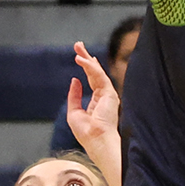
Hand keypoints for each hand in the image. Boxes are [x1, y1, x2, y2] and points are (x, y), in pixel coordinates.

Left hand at [64, 41, 119, 156]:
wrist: (96, 141)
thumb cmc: (86, 132)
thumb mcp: (74, 112)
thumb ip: (74, 96)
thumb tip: (75, 80)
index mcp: (97, 102)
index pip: (93, 80)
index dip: (87, 68)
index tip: (81, 57)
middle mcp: (104, 96)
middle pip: (95, 72)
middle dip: (86, 58)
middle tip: (78, 45)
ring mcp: (108, 94)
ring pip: (97, 72)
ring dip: (87, 58)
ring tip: (78, 47)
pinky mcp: (110, 93)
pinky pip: (99, 76)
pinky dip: (90, 66)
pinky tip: (81, 59)